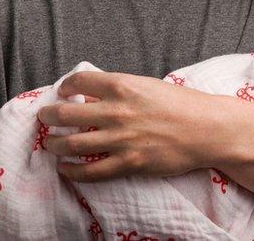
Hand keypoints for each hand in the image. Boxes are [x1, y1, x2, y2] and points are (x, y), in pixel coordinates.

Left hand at [36, 71, 223, 181]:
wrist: (208, 129)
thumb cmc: (183, 105)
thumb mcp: (149, 86)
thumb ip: (121, 90)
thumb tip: (93, 96)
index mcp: (123, 86)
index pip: (79, 82)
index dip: (65, 86)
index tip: (63, 92)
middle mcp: (117, 111)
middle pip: (66, 114)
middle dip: (49, 116)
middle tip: (45, 117)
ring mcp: (121, 139)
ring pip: (71, 144)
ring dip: (54, 145)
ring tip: (51, 145)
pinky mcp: (129, 163)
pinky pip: (90, 170)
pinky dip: (72, 171)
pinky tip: (65, 169)